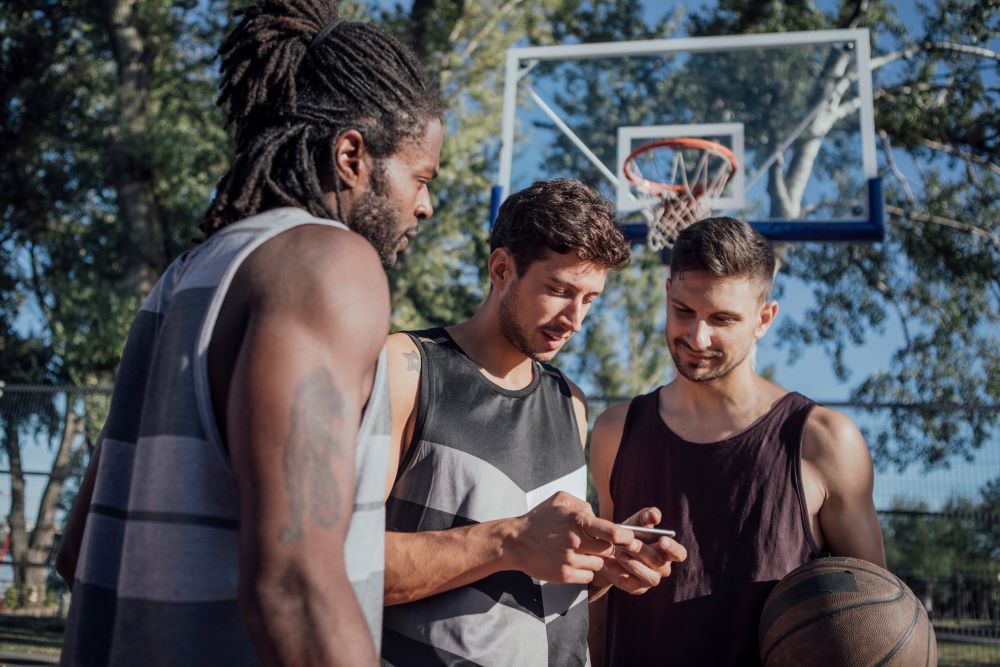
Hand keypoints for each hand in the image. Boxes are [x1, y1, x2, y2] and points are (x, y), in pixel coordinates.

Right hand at [506, 491, 640, 583]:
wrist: (515, 542)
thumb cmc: (539, 519)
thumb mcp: (560, 500)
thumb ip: (582, 505)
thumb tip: (597, 516)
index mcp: (578, 521)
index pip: (613, 532)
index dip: (625, 537)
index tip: (628, 539)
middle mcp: (576, 541)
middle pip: (608, 550)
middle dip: (605, 548)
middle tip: (593, 544)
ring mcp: (571, 560)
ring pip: (599, 564)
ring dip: (593, 560)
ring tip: (577, 553)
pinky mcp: (565, 576)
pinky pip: (588, 577)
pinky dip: (584, 572)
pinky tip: (571, 563)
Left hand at [596, 507, 686, 594]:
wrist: (609, 550)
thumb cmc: (630, 534)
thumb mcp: (636, 522)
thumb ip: (646, 516)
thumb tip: (655, 516)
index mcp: (667, 551)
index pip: (679, 554)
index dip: (673, 548)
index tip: (662, 540)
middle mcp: (662, 568)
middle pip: (660, 563)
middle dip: (644, 552)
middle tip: (629, 543)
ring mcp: (650, 579)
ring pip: (649, 577)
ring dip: (634, 565)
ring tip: (620, 554)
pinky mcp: (636, 588)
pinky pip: (630, 583)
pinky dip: (619, 572)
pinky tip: (609, 561)